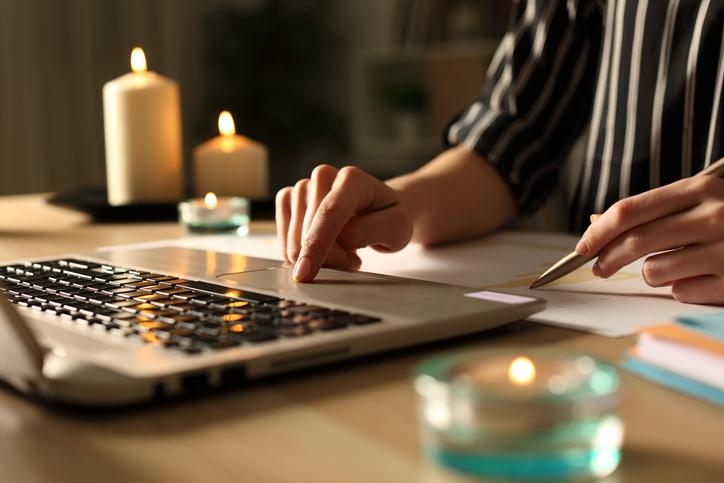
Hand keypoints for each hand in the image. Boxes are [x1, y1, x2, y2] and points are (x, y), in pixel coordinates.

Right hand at [275, 165, 412, 281]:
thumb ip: (364, 233)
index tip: (306, 273)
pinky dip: (297, 250)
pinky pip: (282, 234)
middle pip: (308, 230)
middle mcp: (323, 176)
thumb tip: (333, 243)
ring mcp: (304, 186)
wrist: (382, 208)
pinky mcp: (289, 199)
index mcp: (352, 178)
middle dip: (326, 257)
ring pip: (293, 236)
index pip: (329, 213)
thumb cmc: (389, 217)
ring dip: (314, 255)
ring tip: (342, 251)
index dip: (316, 244)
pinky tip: (319, 248)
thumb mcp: (395, 228)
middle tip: (353, 260)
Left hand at [575, 175, 723, 303]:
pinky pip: (682, 292)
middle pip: (634, 241)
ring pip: (655, 271)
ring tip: (672, 266)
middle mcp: (713, 215)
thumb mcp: (699, 201)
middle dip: (607, 258)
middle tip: (598, 267)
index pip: (630, 210)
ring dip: (652, 274)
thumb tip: (597, 222)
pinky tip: (702, 277)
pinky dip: (682, 289)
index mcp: (699, 189)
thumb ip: (652, 211)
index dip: (598, 231)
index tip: (582, 246)